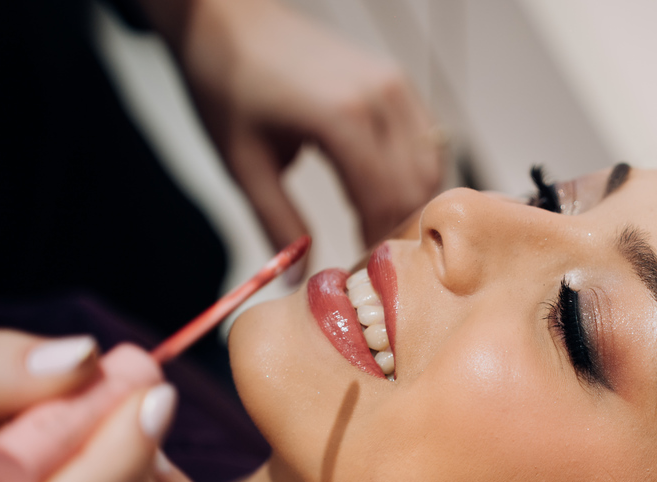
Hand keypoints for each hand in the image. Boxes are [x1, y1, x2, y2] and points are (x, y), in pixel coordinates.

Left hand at [148, 0, 443, 248]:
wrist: (228, 16)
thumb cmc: (227, 82)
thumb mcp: (243, 163)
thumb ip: (277, 223)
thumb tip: (303, 280)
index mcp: (342, 119)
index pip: (386, 203)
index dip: (379, 245)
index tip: (362, 274)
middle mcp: (381, 99)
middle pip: (417, 190)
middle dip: (399, 230)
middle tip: (372, 261)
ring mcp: (394, 86)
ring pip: (430, 169)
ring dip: (412, 205)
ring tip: (378, 231)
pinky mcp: (396, 81)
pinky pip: (427, 143)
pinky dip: (416, 177)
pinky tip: (386, 196)